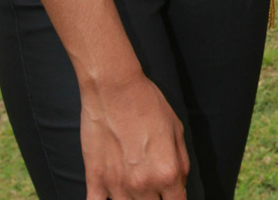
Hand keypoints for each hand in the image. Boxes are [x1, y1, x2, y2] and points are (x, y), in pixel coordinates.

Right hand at [81, 71, 188, 198]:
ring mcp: (116, 186)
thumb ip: (182, 163)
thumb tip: (180, 185)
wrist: (114, 88)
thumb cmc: (147, 104)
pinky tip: (111, 194)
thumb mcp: (177, 129)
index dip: (176, 199)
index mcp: (167, 173)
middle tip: (153, 184)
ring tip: (134, 185)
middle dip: (156, 198)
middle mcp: (142, 185)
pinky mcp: (95, 180)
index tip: (171, 194)